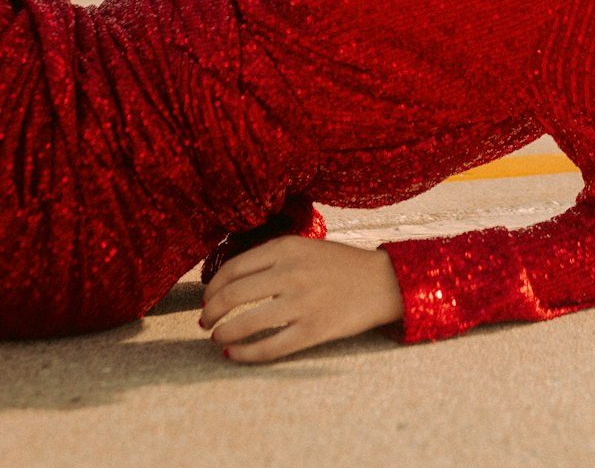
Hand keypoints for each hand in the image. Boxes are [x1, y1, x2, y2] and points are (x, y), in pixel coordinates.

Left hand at [200, 235, 403, 362]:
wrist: (382, 281)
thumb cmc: (340, 264)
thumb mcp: (306, 247)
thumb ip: (272, 257)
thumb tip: (230, 281)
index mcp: (287, 248)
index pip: (233, 268)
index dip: (213, 287)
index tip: (207, 298)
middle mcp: (291, 273)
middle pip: (233, 295)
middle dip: (211, 312)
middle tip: (204, 321)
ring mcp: (302, 303)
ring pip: (246, 323)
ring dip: (223, 333)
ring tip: (217, 337)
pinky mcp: (313, 331)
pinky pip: (269, 348)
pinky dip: (245, 354)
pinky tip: (234, 354)